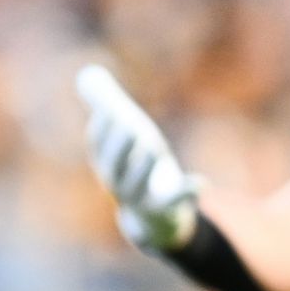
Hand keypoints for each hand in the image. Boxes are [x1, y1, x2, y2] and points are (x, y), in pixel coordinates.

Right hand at [75, 64, 198, 251]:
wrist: (153, 217)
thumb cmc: (136, 166)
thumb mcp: (125, 133)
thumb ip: (107, 104)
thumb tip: (87, 73)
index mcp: (108, 162)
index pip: (98, 147)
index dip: (102, 129)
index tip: (110, 109)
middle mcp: (119, 183)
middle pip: (113, 168)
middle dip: (119, 146)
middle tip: (130, 124)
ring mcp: (142, 199)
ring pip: (137, 187)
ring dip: (144, 167)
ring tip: (153, 147)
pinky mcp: (166, 210)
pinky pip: (173, 204)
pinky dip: (187, 193)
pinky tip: (201, 182)